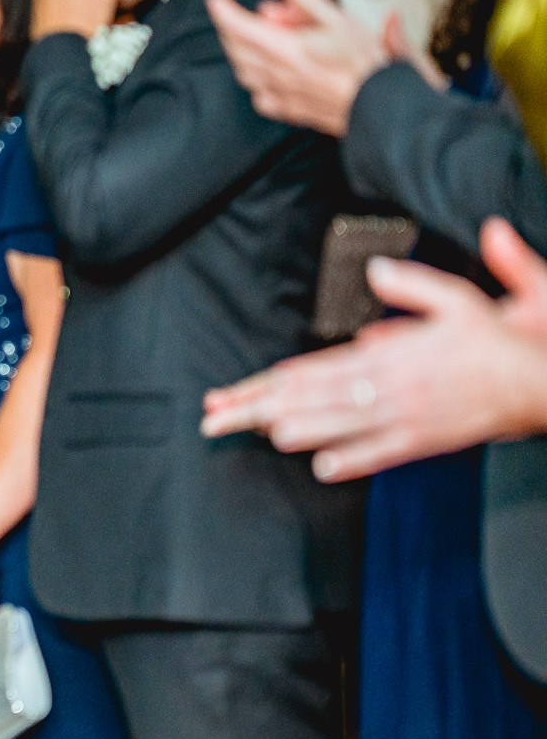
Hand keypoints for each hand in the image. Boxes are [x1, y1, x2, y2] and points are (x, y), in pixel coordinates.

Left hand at [201, 218, 546, 479]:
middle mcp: (393, 384)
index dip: (279, 378)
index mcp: (393, 352)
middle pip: (318, 396)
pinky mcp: (427, 440)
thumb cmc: (493, 342)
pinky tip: (323, 467)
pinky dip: (355, 459)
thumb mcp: (458, 300)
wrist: (538, 381)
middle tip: (223, 418)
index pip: (322, 366)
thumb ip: (413, 286)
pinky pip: (384, 452)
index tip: (244, 387)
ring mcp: (408, 415)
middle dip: (266, 407)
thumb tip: (373, 270)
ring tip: (262, 433)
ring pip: (345, 422)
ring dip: (302, 428)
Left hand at [206, 0, 388, 137]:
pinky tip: (269, 70)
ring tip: (256, 36)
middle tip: (237, 14)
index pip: (240, 28)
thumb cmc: (365, 61)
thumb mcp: (341, 19)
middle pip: (237, 49)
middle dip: (232, 29)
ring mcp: (279, 95)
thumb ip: (308, 0)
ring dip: (243, 51)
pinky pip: (259, 94)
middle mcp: (276, 74)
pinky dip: (257, 77)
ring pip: (245, 71)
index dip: (224, 11)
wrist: (378, 104)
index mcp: (285, 49)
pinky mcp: (287, 109)